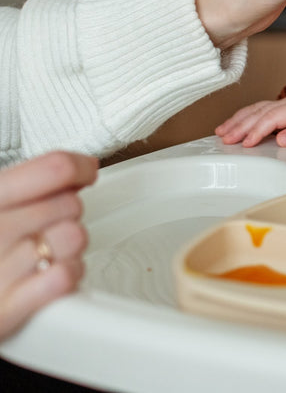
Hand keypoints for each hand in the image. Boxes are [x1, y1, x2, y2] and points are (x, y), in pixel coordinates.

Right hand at [0, 151, 97, 339]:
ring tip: (44, 255)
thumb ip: (33, 183)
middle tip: (44, 229)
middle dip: (67, 215)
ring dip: (69, 248)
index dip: (80, 167)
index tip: (87, 171)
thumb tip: (82, 167)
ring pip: (74, 238)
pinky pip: (66, 275)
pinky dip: (68, 275)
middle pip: (71, 204)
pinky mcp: (5, 310)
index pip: (55, 168)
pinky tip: (48, 275)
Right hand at [216, 95, 285, 149]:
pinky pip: (256, 112)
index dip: (259, 129)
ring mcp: (281, 105)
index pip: (273, 117)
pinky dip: (241, 118)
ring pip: (254, 110)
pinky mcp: (277, 111)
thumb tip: (282, 139)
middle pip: (259, 112)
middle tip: (226, 139)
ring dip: (237, 121)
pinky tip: (230, 126)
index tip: (247, 143)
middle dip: (241, 126)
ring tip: (221, 132)